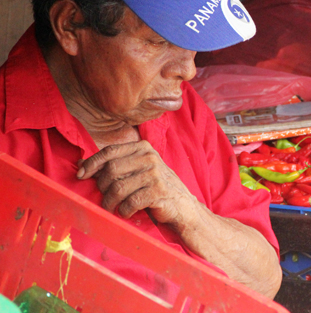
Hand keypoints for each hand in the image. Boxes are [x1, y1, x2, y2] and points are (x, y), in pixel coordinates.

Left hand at [78, 141, 196, 224]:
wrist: (181, 205)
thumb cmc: (154, 187)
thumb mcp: (135, 171)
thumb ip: (112, 165)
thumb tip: (80, 163)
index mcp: (143, 148)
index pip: (110, 151)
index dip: (92, 164)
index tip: (81, 176)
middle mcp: (150, 157)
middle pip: (111, 170)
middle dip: (102, 187)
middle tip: (104, 198)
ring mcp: (155, 174)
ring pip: (118, 188)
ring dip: (110, 202)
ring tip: (112, 208)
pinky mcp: (159, 191)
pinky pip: (130, 202)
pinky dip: (124, 210)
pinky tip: (126, 212)